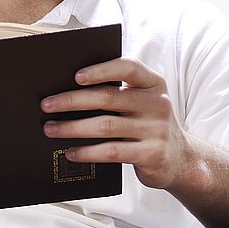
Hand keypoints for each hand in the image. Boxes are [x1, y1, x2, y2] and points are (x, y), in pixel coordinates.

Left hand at [40, 57, 191, 189]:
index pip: (128, 67)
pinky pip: (112, 152)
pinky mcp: (152, 154)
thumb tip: (65, 89)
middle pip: (108, 97)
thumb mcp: (141, 102)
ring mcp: (156, 130)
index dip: (101, 70)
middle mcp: (158, 103)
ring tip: (50, 129)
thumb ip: (116, 92)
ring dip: (72, 127)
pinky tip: (70, 152)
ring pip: (105, 126)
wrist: (181, 160)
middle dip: (72, 100)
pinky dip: (87, 152)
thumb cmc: (147, 123)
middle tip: (46, 105)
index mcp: (153, 83)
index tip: (75, 76)